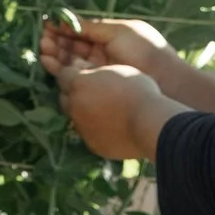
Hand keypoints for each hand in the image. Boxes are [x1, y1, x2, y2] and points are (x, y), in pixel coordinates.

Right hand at [39, 16, 177, 82]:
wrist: (163, 80)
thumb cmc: (145, 51)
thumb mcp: (119, 31)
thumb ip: (94, 27)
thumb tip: (70, 20)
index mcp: (110, 37)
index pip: (82, 31)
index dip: (64, 27)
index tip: (47, 23)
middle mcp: (103, 54)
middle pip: (74, 47)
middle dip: (57, 41)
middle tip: (42, 37)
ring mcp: (99, 71)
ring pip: (71, 61)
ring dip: (56, 54)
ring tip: (43, 48)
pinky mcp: (97, 86)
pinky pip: (75, 76)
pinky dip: (60, 68)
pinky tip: (48, 61)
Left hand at [45, 61, 172, 159]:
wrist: (150, 123)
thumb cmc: (139, 90)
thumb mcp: (118, 70)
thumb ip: (98, 71)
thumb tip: (85, 71)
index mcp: (79, 83)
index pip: (63, 75)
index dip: (74, 74)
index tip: (86, 73)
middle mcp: (75, 106)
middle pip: (65, 97)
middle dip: (74, 93)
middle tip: (92, 91)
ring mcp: (82, 128)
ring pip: (76, 117)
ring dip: (84, 112)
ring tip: (104, 109)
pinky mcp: (91, 144)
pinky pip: (88, 134)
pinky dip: (94, 129)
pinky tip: (111, 125)